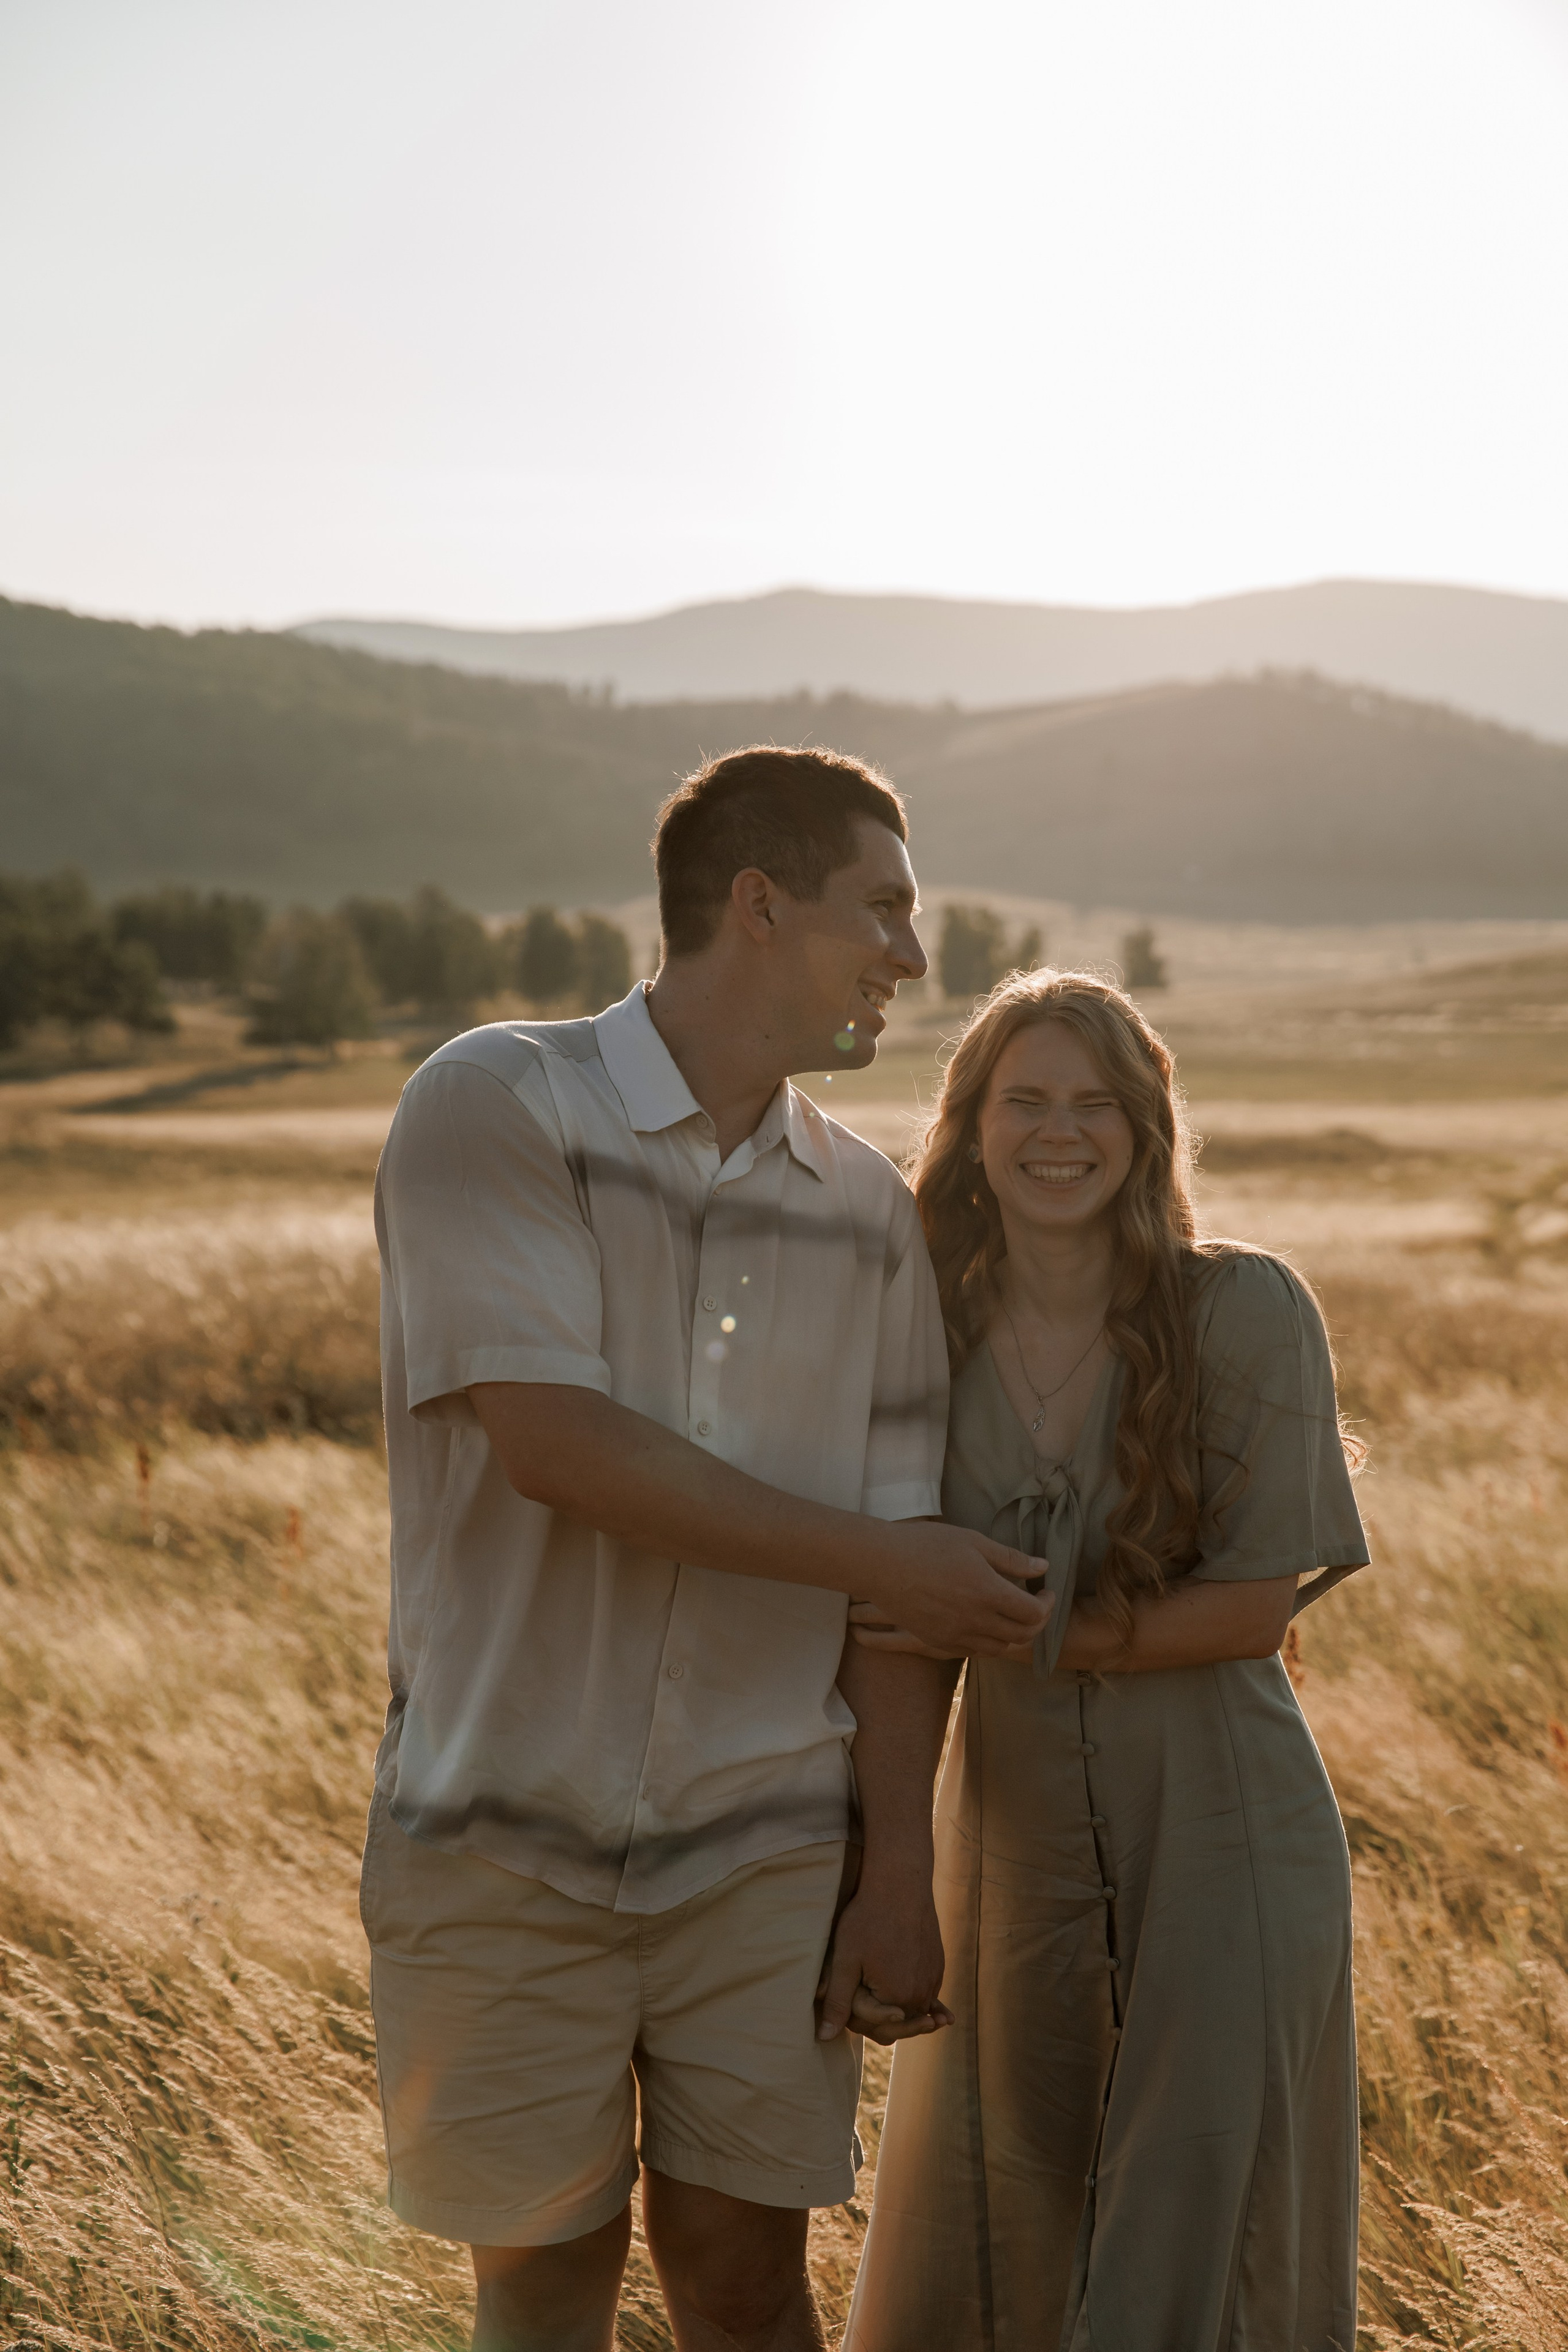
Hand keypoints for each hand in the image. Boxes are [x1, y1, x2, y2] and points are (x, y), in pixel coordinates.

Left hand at [816, 1874, 947, 2042]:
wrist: (900, 1884)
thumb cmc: (868, 1920)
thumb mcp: (846, 1962)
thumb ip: (838, 2003)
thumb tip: (824, 2038)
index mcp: (898, 2000)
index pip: (877, 2030)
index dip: (859, 2024)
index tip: (847, 2014)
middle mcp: (921, 1995)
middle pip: (900, 2025)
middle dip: (883, 2023)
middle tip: (864, 2023)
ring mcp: (933, 1980)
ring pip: (915, 2010)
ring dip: (904, 2014)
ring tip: (893, 2019)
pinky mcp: (938, 1965)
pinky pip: (928, 1993)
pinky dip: (920, 2000)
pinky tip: (918, 2006)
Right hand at [859, 1523, 1050, 1656]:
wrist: (881, 1564)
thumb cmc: (927, 1545)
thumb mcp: (973, 1542)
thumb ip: (1011, 1558)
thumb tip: (1042, 1567)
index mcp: (988, 1592)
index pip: (1034, 1613)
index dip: (1048, 1604)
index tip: (1046, 1590)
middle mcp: (975, 1620)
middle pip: (1022, 1635)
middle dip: (1037, 1622)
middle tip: (1036, 1605)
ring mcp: (956, 1635)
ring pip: (1000, 1648)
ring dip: (1014, 1634)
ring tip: (1012, 1614)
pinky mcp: (938, 1641)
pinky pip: (975, 1651)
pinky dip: (989, 1641)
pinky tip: (986, 1623)